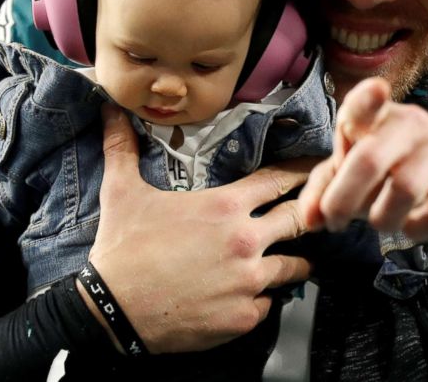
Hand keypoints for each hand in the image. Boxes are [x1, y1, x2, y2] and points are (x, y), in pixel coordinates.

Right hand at [84, 104, 314, 353]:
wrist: (110, 312)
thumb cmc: (121, 250)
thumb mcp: (121, 192)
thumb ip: (123, 148)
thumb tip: (110, 111)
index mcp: (225, 206)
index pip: (278, 180)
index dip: (300, 172)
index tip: (316, 168)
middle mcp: (245, 241)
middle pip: (298, 220)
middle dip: (308, 215)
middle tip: (317, 213)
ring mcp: (248, 281)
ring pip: (293, 267)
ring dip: (294, 262)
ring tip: (295, 261)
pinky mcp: (243, 317)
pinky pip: (269, 305)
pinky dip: (263, 299)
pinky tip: (254, 296)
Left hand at [298, 77, 427, 257]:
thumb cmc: (395, 172)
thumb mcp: (356, 174)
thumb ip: (325, 190)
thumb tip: (309, 219)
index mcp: (379, 116)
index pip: (368, 102)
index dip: (369, 98)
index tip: (377, 90)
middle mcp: (413, 123)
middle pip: (371, 159)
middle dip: (343, 198)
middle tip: (335, 221)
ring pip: (404, 189)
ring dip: (382, 218)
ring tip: (381, 221)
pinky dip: (415, 230)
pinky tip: (412, 226)